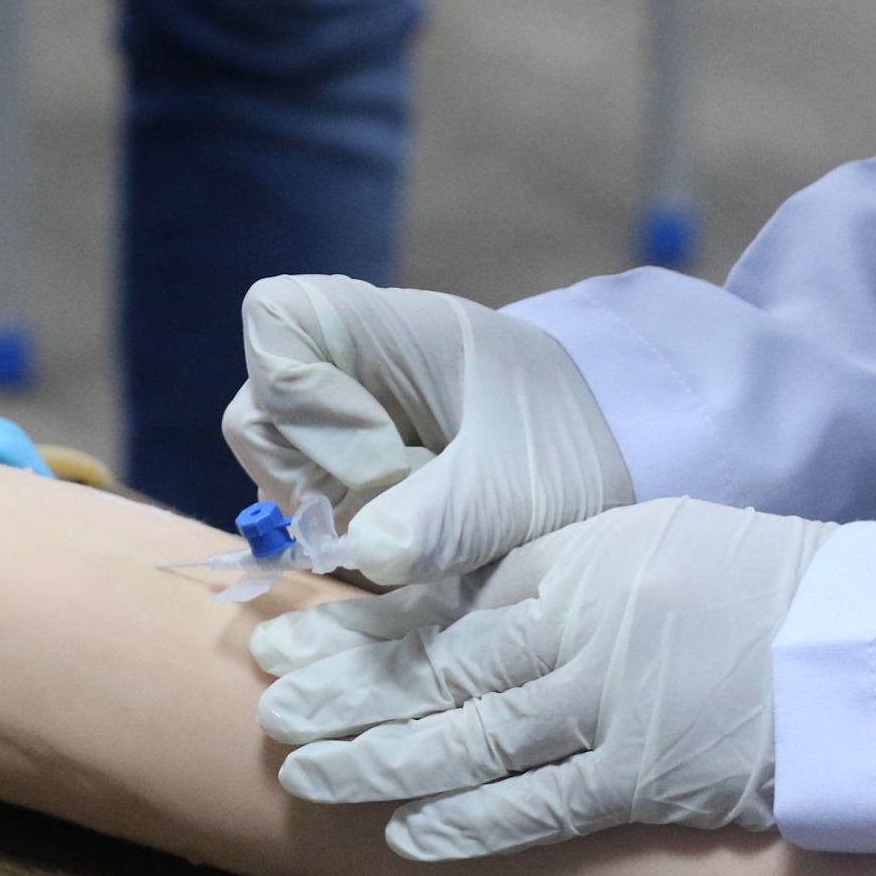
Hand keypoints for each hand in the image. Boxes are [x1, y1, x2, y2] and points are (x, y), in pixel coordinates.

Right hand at [221, 274, 630, 584]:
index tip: (382, 453)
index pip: (274, 318)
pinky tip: (411, 533)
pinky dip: (350, 526)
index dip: (302, 394)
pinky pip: (312, 495)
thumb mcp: (517, 489)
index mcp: (384, 328)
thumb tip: (369, 557)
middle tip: (400, 506)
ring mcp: (343, 411)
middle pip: (260, 409)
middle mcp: (348, 361)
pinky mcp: (352, 460)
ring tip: (417, 523)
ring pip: (279, 461)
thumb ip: (443, 518)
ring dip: (331, 508)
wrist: (615, 453)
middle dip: (314, 474)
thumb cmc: (572, 444)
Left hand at [254, 498, 835, 858]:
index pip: (437, 601)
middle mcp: (572, 626)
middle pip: (432, 666)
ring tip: (306, 773)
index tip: (292, 640)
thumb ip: (555, 570)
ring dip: (378, 760)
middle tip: (271, 708)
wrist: (860, 643)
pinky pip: (534, 806)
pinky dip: (466, 823)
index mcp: (571, 559)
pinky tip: (405, 834)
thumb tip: (466, 600)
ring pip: (463, 738)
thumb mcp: (648, 541)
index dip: (358, 628)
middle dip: (344, 691)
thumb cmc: (756, 585)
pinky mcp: (639, 775)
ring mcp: (602, 705)